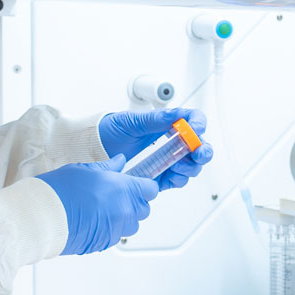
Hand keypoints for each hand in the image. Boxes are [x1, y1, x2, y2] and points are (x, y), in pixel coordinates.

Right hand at [38, 155, 158, 254]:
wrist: (43, 217)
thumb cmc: (61, 191)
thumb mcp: (84, 169)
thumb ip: (108, 167)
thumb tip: (120, 162)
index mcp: (124, 189)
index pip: (150, 189)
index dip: (143, 186)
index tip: (135, 184)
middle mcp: (125, 211)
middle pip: (143, 209)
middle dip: (133, 202)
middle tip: (114, 195)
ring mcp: (116, 229)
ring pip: (131, 224)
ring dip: (123, 217)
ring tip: (101, 209)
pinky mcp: (105, 243)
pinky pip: (115, 235)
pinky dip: (109, 228)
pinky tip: (92, 220)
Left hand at [98, 107, 213, 190]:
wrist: (93, 149)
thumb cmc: (110, 130)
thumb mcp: (131, 122)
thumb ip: (155, 119)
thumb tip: (177, 114)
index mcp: (165, 123)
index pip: (191, 119)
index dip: (198, 124)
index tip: (196, 129)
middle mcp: (170, 140)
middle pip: (198, 145)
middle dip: (202, 151)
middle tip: (197, 154)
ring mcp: (166, 158)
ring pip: (190, 164)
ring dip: (190, 167)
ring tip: (178, 167)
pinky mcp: (159, 175)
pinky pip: (176, 179)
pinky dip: (178, 180)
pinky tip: (172, 177)